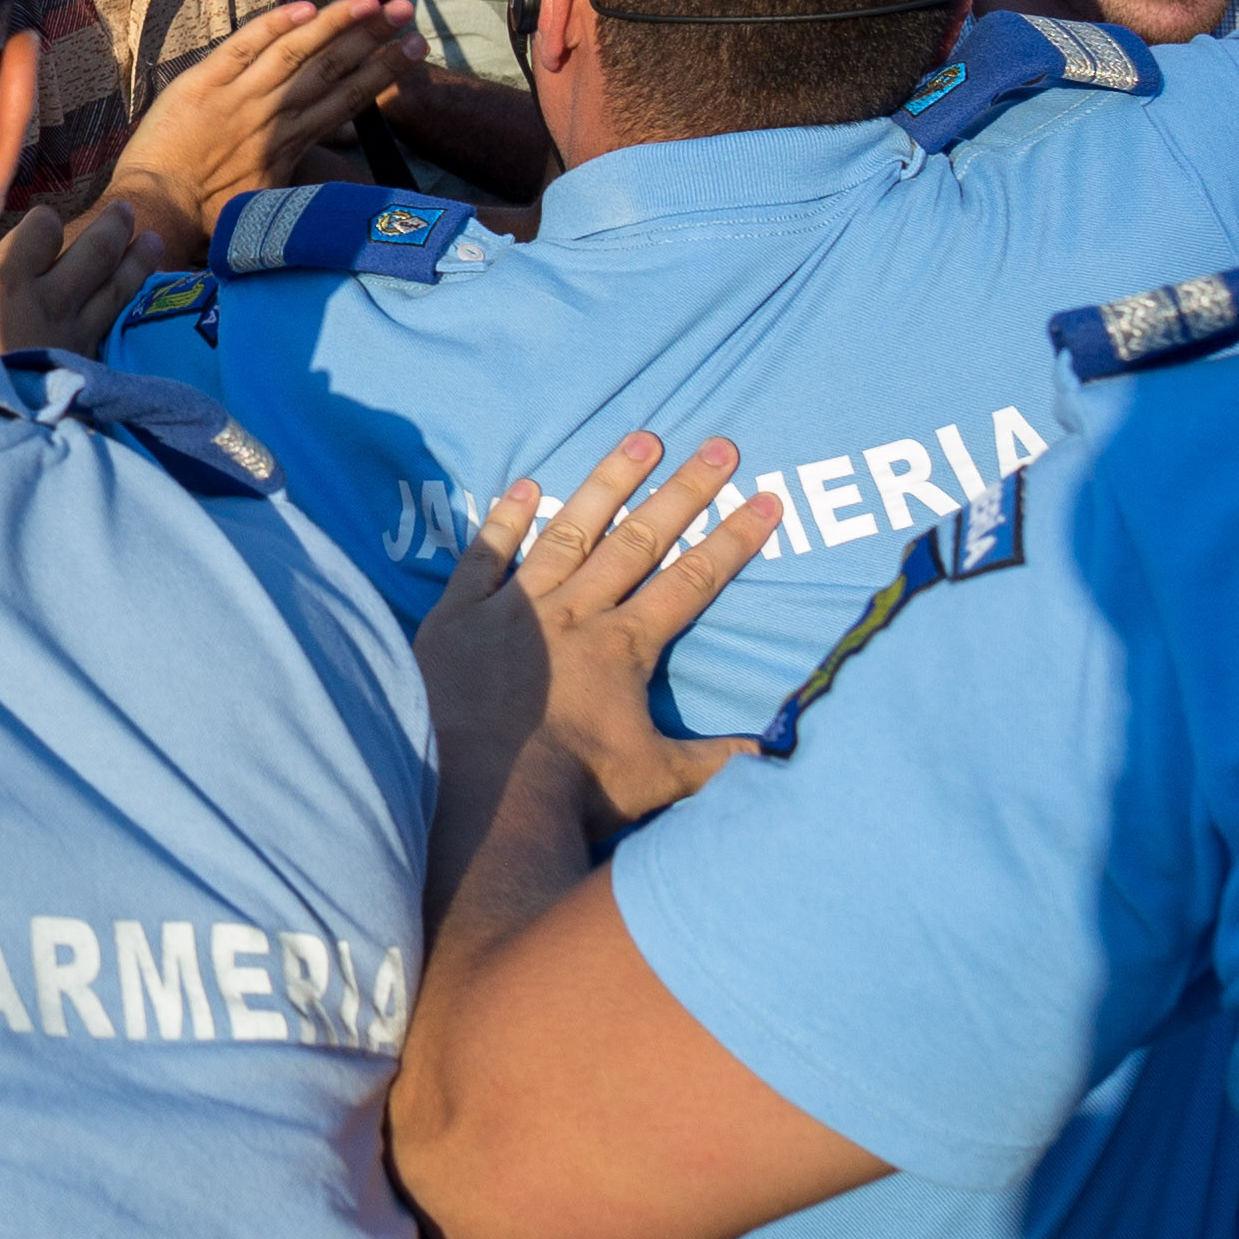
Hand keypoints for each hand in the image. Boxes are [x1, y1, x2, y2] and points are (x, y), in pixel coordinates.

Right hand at [0, 193, 157, 359]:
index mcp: (5, 280)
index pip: (42, 228)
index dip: (45, 222)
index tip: (43, 226)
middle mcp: (48, 299)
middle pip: (93, 250)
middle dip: (111, 227)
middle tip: (124, 211)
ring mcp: (74, 333)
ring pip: (117, 286)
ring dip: (137, 259)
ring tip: (151, 241)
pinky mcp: (87, 363)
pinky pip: (116, 321)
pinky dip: (132, 301)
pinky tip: (140, 293)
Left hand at [99, 0, 415, 253]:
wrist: (156, 208)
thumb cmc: (208, 213)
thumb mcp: (269, 202)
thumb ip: (301, 178)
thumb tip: (335, 174)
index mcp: (291, 143)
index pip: (348, 98)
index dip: (383, 71)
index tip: (415, 47)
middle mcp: (274, 115)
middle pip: (332, 68)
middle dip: (373, 38)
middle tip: (408, 12)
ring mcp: (239, 96)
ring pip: (297, 51)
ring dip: (337, 23)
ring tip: (374, 1)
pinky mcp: (203, 82)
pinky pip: (243, 47)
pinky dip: (274, 26)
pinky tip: (305, 6)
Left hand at [418, 433, 777, 830]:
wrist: (480, 797)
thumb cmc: (572, 790)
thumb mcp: (659, 780)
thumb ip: (719, 762)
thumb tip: (780, 756)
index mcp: (623, 647)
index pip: (691, 581)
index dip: (733, 540)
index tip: (766, 499)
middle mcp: (574, 614)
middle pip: (638, 541)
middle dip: (684, 492)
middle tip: (718, 445)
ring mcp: (514, 610)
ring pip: (568, 533)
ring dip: (606, 485)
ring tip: (641, 440)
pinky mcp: (457, 619)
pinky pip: (483, 559)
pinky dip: (504, 522)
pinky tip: (524, 485)